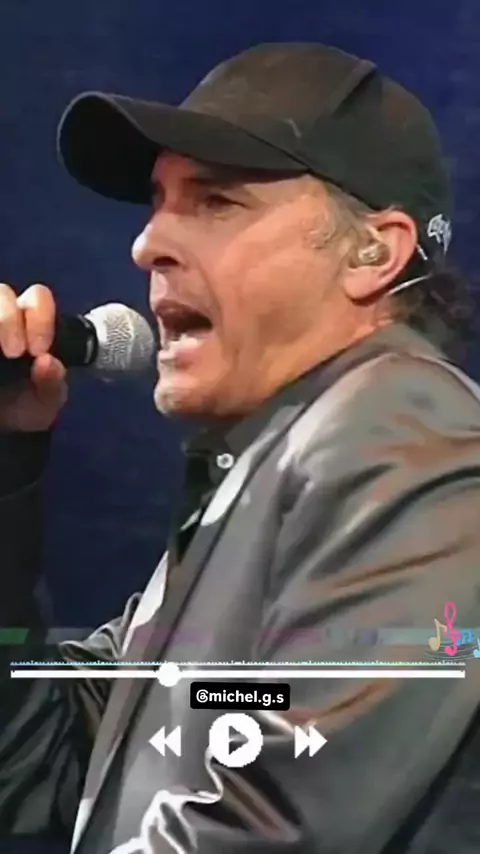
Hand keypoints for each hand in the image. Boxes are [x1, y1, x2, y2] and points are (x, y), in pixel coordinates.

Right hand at [0, 283, 67, 431]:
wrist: (1, 425)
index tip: (40, 350)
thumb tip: (48, 362)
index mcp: (32, 323)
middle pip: (2, 294)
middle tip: (15, 352)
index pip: (37, 299)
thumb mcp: (44, 402)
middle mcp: (4, 317)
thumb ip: (53, 385)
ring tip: (1, 355)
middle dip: (9, 318)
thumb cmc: (23, 406)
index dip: (40, 318)